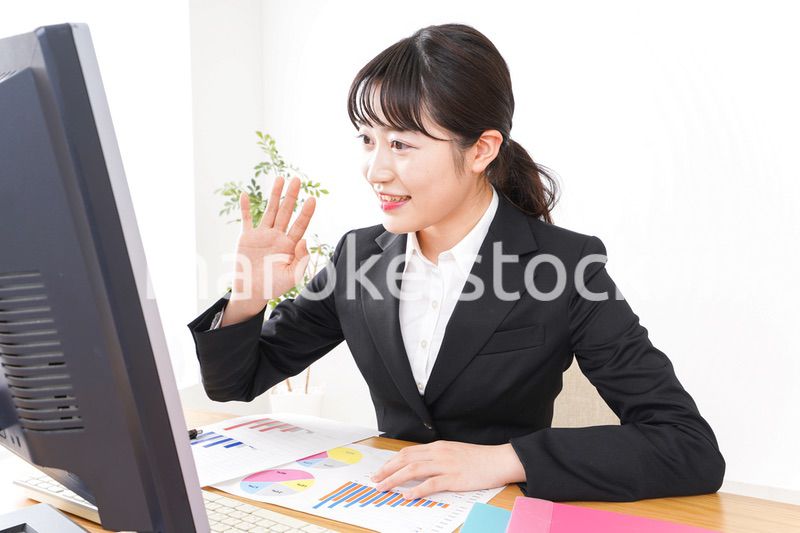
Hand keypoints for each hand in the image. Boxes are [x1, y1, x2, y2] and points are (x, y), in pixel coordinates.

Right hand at [221, 176, 315, 326]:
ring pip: (270, 210)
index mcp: (290, 245)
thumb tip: (305, 240)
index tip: (313, 199)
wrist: (252, 292)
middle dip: (291, 196)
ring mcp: (262, 235)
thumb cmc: (274, 286)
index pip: (300, 225)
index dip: (306, 212)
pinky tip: (244, 194)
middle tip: (297, 179)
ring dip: (274, 195)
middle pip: (286, 212)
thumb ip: (301, 260)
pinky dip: (245, 207)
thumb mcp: (293, 276)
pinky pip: (246, 219)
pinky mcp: (247, 237)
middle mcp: (278, 236)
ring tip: (279, 178)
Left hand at [369, 441, 525, 499]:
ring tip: (383, 487)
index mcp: (437, 447)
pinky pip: (432, 484)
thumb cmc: (478, 459)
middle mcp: (439, 453)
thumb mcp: (453, 453)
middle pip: (405, 459)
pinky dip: (417, 489)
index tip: (381, 471)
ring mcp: (446, 465)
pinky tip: (407, 495)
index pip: (407, 452)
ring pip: (413, 470)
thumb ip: (436, 458)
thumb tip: (418, 467)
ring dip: (395, 479)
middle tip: (375, 480)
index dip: (391, 462)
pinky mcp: (455, 478)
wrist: (499, 460)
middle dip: (387, 470)